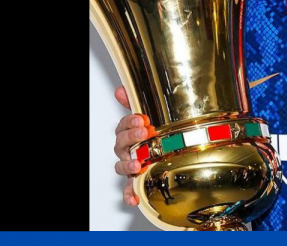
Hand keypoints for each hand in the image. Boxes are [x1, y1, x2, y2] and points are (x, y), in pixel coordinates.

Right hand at [113, 86, 150, 206]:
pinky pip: (129, 190)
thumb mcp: (148, 118)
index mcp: (129, 135)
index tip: (140, 118)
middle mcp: (127, 151)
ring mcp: (131, 167)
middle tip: (144, 133)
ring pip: (121, 167)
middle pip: (121, 145)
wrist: (166, 156)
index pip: (122, 127)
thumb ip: (134, 103)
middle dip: (131, 138)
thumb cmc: (153, 138)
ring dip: (128, 166)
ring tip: (137, 164)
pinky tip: (134, 197)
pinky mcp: (136, 183)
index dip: (129, 122)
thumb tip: (120, 90)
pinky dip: (129, 195)